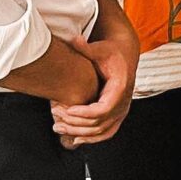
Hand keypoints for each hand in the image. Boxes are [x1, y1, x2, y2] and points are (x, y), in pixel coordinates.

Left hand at [51, 30, 134, 145]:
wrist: (124, 56)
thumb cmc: (110, 53)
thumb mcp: (99, 49)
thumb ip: (86, 48)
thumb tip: (74, 40)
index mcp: (120, 88)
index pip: (103, 109)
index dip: (84, 113)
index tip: (67, 110)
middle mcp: (123, 102)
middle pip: (100, 123)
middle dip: (76, 124)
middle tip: (56, 119)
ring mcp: (121, 110)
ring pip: (102, 132)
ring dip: (80, 134)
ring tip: (59, 129)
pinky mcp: (117, 115)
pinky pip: (107, 133)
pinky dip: (91, 139)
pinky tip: (75, 140)